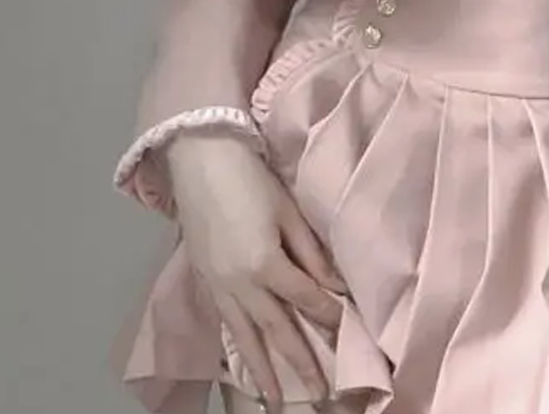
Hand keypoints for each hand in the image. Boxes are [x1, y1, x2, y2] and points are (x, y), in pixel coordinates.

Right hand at [165, 132, 346, 412]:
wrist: (199, 159)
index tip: (350, 334)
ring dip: (262, 369)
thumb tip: (336, 286)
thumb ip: (311, 252)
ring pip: (245, 336)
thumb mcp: (288, 210)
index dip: (329, 316)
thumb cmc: (250, 178)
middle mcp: (240, 284)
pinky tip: (245, 360)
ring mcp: (218, 285)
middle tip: (320, 394)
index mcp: (265, 263)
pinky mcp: (204, 279)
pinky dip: (238, 346)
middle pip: (276, 330)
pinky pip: (225, 322)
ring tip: (276, 400)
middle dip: (299, 362)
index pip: (306, 299)